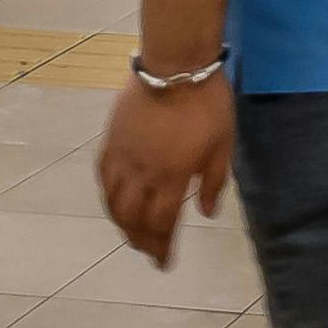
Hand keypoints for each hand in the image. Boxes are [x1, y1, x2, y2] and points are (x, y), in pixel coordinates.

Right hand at [98, 73, 236, 263]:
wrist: (174, 63)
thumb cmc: (206, 102)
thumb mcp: (223, 144)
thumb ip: (213, 181)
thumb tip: (205, 214)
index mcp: (171, 177)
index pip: (162, 224)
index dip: (161, 247)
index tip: (163, 263)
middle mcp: (142, 173)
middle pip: (133, 218)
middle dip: (140, 241)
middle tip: (147, 252)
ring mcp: (123, 156)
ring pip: (113, 201)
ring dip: (120, 223)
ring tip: (130, 233)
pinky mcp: (112, 138)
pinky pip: (103, 175)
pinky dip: (107, 194)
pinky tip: (113, 199)